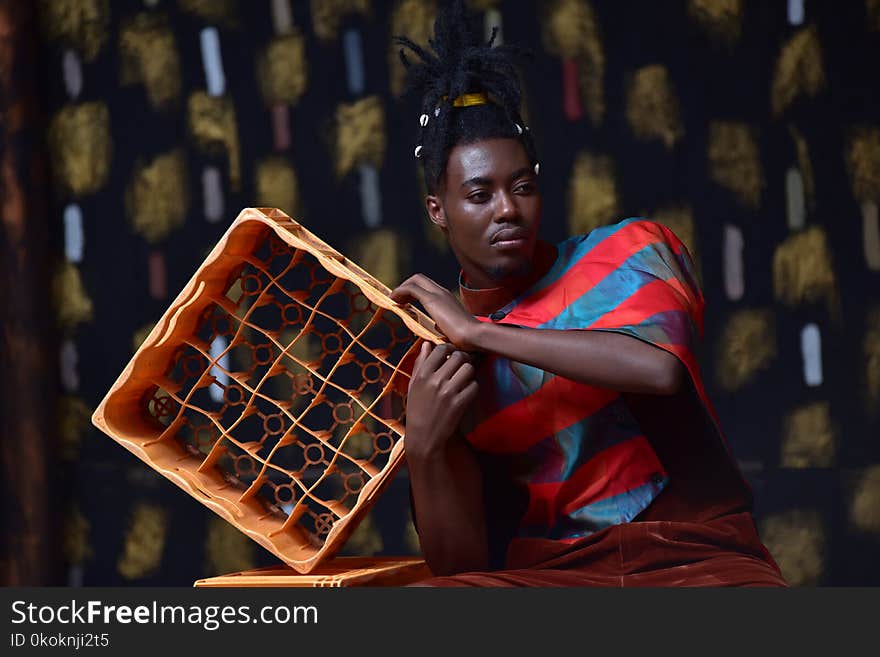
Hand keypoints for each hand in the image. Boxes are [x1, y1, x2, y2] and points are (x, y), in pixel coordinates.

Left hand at [390, 274, 480, 349]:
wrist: (474, 335)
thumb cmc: (466, 337)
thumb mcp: (452, 329)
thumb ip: (445, 326)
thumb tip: (440, 329)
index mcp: (447, 298)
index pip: (428, 285)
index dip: (414, 290)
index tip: (405, 301)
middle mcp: (442, 292)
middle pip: (420, 278)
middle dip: (406, 286)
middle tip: (397, 298)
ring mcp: (438, 294)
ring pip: (415, 280)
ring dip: (401, 288)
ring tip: (393, 299)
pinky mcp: (432, 299)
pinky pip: (411, 288)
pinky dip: (400, 291)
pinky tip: (394, 300)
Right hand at [403, 341, 478, 461]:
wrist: (423, 436)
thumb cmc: (417, 409)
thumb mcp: (414, 385)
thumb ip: (420, 363)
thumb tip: (426, 344)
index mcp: (422, 374)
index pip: (441, 349)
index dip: (450, 349)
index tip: (452, 355)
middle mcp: (435, 381)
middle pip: (459, 357)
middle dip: (463, 359)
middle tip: (463, 365)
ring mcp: (448, 392)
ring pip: (469, 369)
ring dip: (469, 373)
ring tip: (464, 380)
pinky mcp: (459, 404)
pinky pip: (474, 386)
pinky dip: (472, 388)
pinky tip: (466, 393)